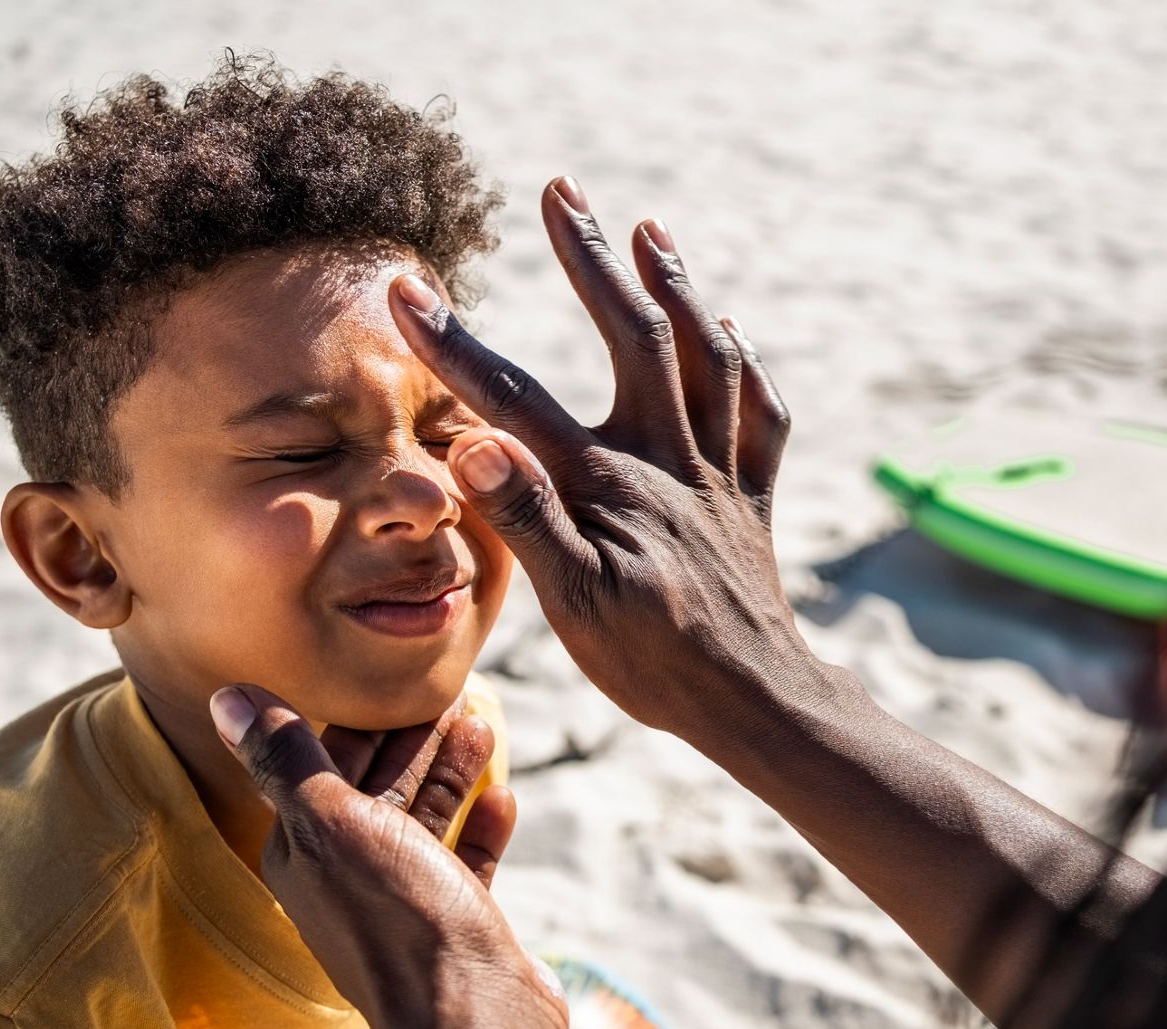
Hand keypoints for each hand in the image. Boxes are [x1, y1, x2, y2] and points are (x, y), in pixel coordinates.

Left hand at [208, 685, 567, 1028]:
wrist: (473, 1014)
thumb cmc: (400, 917)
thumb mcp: (333, 822)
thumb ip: (286, 759)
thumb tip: (227, 698)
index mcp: (304, 852)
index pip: (323, 766)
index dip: (361, 719)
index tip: (397, 680)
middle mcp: (348, 877)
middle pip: (377, 789)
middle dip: (411, 740)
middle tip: (451, 692)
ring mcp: (405, 903)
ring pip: (423, 820)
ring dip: (451, 771)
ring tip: (483, 726)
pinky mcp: (455, 924)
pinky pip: (464, 863)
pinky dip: (480, 827)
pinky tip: (502, 797)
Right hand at [389, 176, 819, 737]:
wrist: (755, 701)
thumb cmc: (655, 665)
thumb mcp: (575, 606)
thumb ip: (526, 519)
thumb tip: (472, 444)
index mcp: (608, 482)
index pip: (516, 397)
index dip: (454, 343)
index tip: (406, 287)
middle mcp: (667, 458)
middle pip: (634, 335)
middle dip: (592, 258)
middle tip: (563, 189)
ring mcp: (716, 472)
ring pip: (707, 356)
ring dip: (677, 286)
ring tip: (651, 230)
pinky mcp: (751, 497)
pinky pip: (759, 415)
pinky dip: (745, 366)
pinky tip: (732, 334)